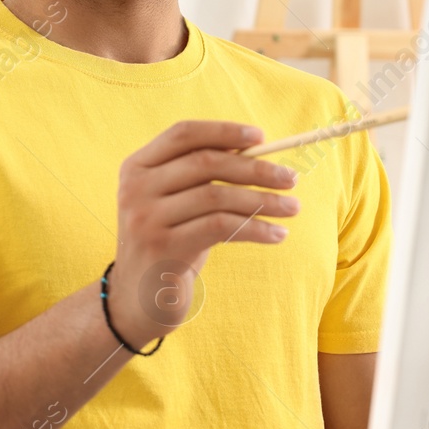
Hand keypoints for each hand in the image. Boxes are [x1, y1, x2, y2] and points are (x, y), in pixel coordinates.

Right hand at [110, 121, 299, 348]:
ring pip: (217, 196)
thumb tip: (256, 151)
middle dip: (255, 169)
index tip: (262, 137)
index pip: (182, 134)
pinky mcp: (163, 247)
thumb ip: (201, 176)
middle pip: (205, 163)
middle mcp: (136, 188)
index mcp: (137, 167)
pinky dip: (255, 228)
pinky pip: (220, 228)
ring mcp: (146, 218)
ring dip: (262, 201)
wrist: (138, 297)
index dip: (223, 131)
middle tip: (291, 179)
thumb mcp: (177, 203)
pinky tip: (277, 234)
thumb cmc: (170, 242)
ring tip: (292, 208)